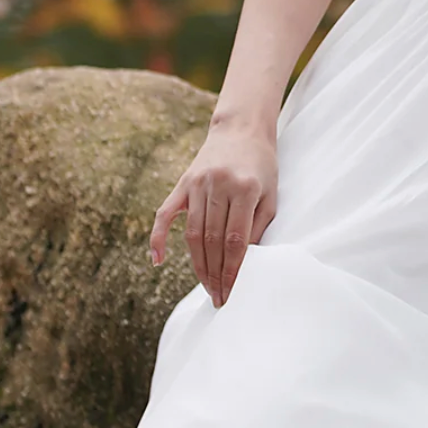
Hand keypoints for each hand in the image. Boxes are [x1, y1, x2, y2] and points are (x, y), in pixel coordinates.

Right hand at [149, 117, 277, 307]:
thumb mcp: (270, 195)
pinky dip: (158, 239)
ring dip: (197, 264)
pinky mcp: (183, 182)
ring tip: (206, 287)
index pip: (235, 240)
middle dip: (215, 274)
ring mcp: (197, 184)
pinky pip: (165, 214)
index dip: (232, 270)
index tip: (232, 292)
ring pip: (193, 233)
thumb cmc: (262, 167)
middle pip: (212, 240)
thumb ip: (258, 227)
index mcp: (245, 189)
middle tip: (219, 297)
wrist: (242, 129)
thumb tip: (245, 264)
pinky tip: (157, 261)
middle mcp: (218, 186)